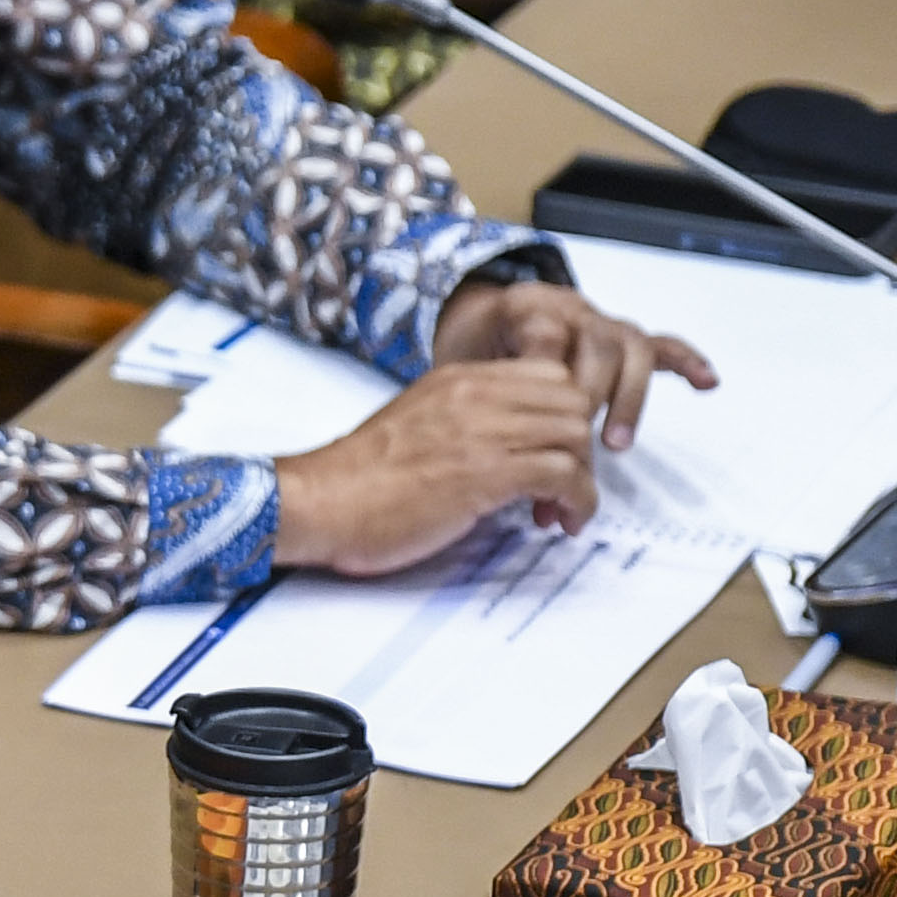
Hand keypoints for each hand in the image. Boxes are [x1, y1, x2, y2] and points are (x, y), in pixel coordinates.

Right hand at [270, 358, 620, 572]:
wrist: (316, 502)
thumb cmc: (353, 480)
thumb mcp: (414, 426)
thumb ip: (461, 424)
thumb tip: (501, 450)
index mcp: (458, 380)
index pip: (548, 376)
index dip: (564, 417)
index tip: (552, 452)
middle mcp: (475, 396)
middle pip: (572, 402)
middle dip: (580, 448)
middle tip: (561, 485)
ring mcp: (482, 432)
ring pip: (576, 435)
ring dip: (581, 478)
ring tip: (559, 509)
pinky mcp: (486, 474)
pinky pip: (565, 475)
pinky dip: (577, 501)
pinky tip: (560, 521)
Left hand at [430, 277, 715, 452]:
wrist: (478, 321)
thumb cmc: (470, 355)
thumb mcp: (457, 371)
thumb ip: (475, 404)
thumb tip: (495, 471)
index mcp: (523, 309)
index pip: (547, 337)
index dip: (546, 378)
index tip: (533, 423)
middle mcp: (569, 309)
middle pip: (596, 346)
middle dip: (589, 401)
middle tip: (574, 449)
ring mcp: (601, 323)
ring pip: (631, 349)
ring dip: (628, 399)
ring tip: (616, 445)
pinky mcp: (622, 340)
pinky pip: (661, 346)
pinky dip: (685, 362)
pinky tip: (707, 383)